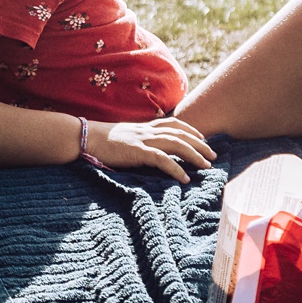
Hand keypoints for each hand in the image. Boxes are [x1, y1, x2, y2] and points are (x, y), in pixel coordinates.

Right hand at [85, 117, 215, 182]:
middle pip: (181, 134)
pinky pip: (161, 159)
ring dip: (194, 155)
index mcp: (146, 127)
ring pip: (176, 144)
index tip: (203, 139)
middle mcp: (148, 131)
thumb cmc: (104, 141)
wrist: (87, 137)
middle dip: (200, 144)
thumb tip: (150, 150)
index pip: (175, 124)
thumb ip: (140, 140)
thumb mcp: (127, 136)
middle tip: (214, 155)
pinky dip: (176, 169)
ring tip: (206, 166)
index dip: (191, 130)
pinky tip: (185, 178)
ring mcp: (143, 140)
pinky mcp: (137, 152)